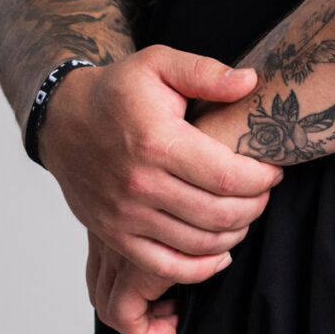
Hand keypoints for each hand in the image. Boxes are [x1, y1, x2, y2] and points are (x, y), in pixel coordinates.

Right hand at [40, 45, 281, 333]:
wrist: (61, 121)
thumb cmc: (116, 93)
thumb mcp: (157, 64)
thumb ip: (205, 72)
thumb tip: (250, 82)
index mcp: (157, 141)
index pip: (226, 177)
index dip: (260, 181)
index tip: (273, 172)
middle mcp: (141, 184)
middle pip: (218, 215)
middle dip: (253, 208)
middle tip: (262, 195)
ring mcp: (126, 216)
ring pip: (199, 243)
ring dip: (234, 235)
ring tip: (243, 216)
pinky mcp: (116, 237)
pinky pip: (167, 267)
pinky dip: (201, 268)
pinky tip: (220, 253)